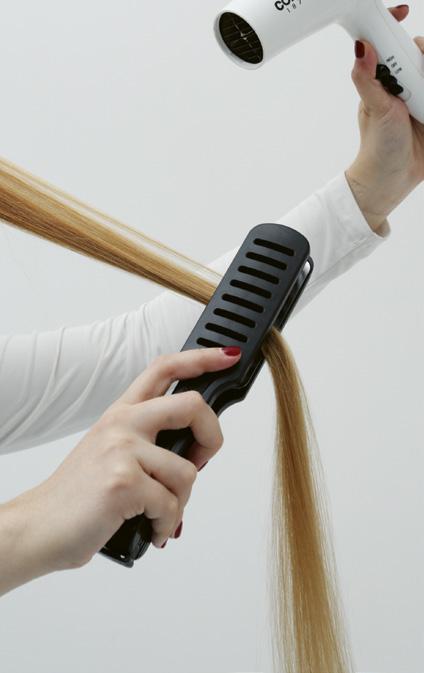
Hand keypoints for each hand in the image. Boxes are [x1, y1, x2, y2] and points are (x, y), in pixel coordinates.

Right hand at [1, 347, 240, 587]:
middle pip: (192, 404)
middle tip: (201, 461)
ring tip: (159, 514)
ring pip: (188, 470)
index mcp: (121, 413)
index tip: (225, 355)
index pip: (164, 368)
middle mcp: (122, 423)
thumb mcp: (109, 453)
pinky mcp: (124, 481)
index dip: (201, 357)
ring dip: (181, 502)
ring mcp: (122, 449)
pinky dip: (167, 525)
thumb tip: (193, 452)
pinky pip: (172, 505)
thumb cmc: (79, 497)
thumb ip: (146, 442)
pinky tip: (152, 530)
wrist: (40, 527)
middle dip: (212, 437)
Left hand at [345, 5, 423, 232]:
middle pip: (421, 50)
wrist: (393, 179)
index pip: (392, 39)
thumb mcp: (374, 109)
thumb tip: (361, 49)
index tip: (403, 11)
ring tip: (420, 109)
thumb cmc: (378, 147)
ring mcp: (422, 93)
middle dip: (421, 58)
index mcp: (386, 76)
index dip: (395, 23)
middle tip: (416, 85)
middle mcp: (406, 80)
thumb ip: (368, 79)